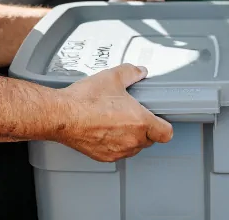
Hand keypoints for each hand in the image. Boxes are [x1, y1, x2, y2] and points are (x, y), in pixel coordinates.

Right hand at [56, 64, 173, 161]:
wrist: (62, 116)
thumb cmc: (85, 100)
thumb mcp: (112, 77)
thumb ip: (131, 73)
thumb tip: (139, 72)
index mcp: (140, 121)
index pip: (166, 133)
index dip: (163, 125)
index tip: (158, 119)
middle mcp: (131, 140)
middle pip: (150, 140)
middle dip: (145, 129)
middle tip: (133, 115)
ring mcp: (118, 150)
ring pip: (134, 148)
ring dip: (130, 137)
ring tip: (117, 121)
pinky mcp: (104, 156)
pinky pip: (118, 153)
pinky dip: (115, 144)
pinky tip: (104, 130)